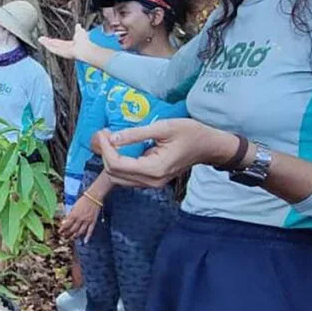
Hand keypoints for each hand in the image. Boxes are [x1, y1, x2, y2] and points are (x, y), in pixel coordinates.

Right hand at [38, 24, 91, 60]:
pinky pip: (54, 49)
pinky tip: (44, 43)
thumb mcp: (81, 32)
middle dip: (47, 42)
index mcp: (71, 45)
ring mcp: (63, 51)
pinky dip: (48, 46)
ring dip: (46, 43)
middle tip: (41, 39)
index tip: (48, 39)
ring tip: (40, 40)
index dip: (54, 41)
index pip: (60, 43)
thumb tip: (78, 25)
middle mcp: (66, 49)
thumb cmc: (85, 42)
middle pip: (54, 45)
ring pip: (53, 47)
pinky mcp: (62, 52)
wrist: (85, 49)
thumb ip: (78, 29)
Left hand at [61, 195, 101, 241]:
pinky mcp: (93, 222)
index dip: (62, 229)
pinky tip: (85, 242)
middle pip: (72, 230)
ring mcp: (87, 221)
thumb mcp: (74, 207)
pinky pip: (90, 231)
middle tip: (64, 237)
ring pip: (80, 232)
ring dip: (75, 237)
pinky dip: (87, 237)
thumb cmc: (82, 201)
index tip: (60, 232)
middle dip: (68, 234)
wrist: (93, 197)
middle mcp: (80, 219)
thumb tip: (65, 221)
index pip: (66, 224)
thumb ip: (70, 215)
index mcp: (74, 215)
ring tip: (72, 239)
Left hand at [95, 120, 238, 187]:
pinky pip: (127, 177)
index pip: (117, 165)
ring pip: (118, 178)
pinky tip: (119, 148)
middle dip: (105, 154)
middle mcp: (151, 181)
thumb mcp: (163, 127)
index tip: (103, 133)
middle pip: (114, 174)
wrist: (208, 146)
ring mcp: (152, 183)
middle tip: (105, 134)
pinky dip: (118, 164)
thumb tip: (112, 138)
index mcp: (154, 169)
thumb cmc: (190, 134)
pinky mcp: (152, 180)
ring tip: (110, 140)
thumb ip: (136, 134)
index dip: (105, 149)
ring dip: (110, 159)